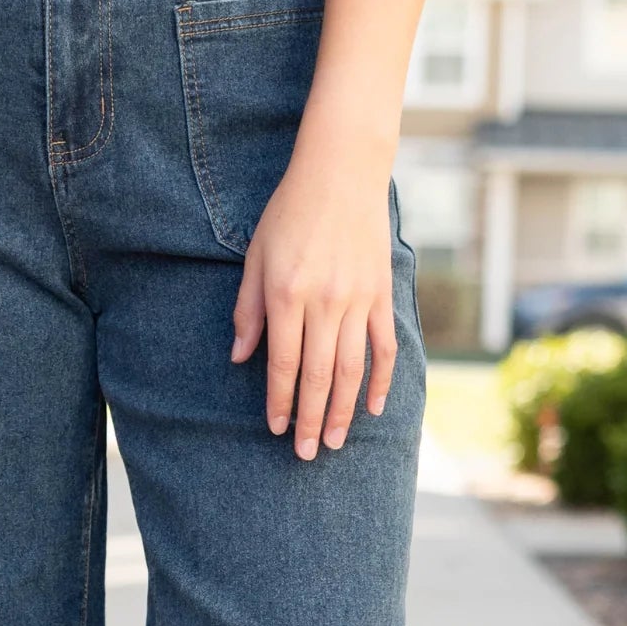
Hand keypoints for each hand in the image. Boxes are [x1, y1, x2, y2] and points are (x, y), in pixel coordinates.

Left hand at [231, 135, 397, 459]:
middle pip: (318, 376)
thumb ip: (249, 309)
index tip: (275, 429)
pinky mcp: (381, 294)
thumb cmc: (290, 212)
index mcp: (288, 296)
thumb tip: (242, 357)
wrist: (342, 171)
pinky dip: (381, 379)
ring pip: (352, 369)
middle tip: (306, 454)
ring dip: (344, 411)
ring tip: (336, 442)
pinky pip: (384, 346)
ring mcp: (357, 300)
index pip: (282, 364)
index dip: (279, 401)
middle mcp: (324, 303)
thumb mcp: (256, 256)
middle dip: (310, 420)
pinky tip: (376, 408)